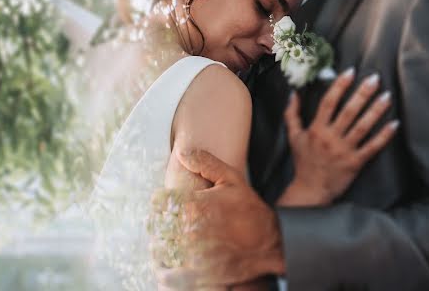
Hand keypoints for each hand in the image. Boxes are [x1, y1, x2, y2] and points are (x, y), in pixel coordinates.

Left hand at [154, 149, 284, 287]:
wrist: (271, 244)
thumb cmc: (250, 211)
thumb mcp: (232, 180)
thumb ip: (206, 163)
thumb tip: (182, 153)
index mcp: (193, 205)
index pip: (158, 203)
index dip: (159, 204)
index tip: (164, 207)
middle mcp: (190, 230)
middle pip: (157, 228)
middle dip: (160, 226)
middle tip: (166, 227)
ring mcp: (193, 255)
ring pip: (161, 252)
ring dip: (161, 249)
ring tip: (169, 246)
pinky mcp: (198, 274)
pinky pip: (169, 276)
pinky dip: (165, 273)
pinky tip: (169, 267)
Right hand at [278, 68, 398, 206]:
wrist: (310, 191)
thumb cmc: (303, 163)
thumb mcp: (294, 136)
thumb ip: (292, 114)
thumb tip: (294, 94)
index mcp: (316, 129)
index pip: (329, 102)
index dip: (340, 86)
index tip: (350, 72)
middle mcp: (330, 138)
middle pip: (349, 111)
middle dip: (362, 93)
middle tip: (375, 78)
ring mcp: (344, 150)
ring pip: (362, 127)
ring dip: (376, 110)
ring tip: (387, 96)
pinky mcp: (355, 163)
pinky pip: (372, 147)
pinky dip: (384, 136)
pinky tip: (394, 124)